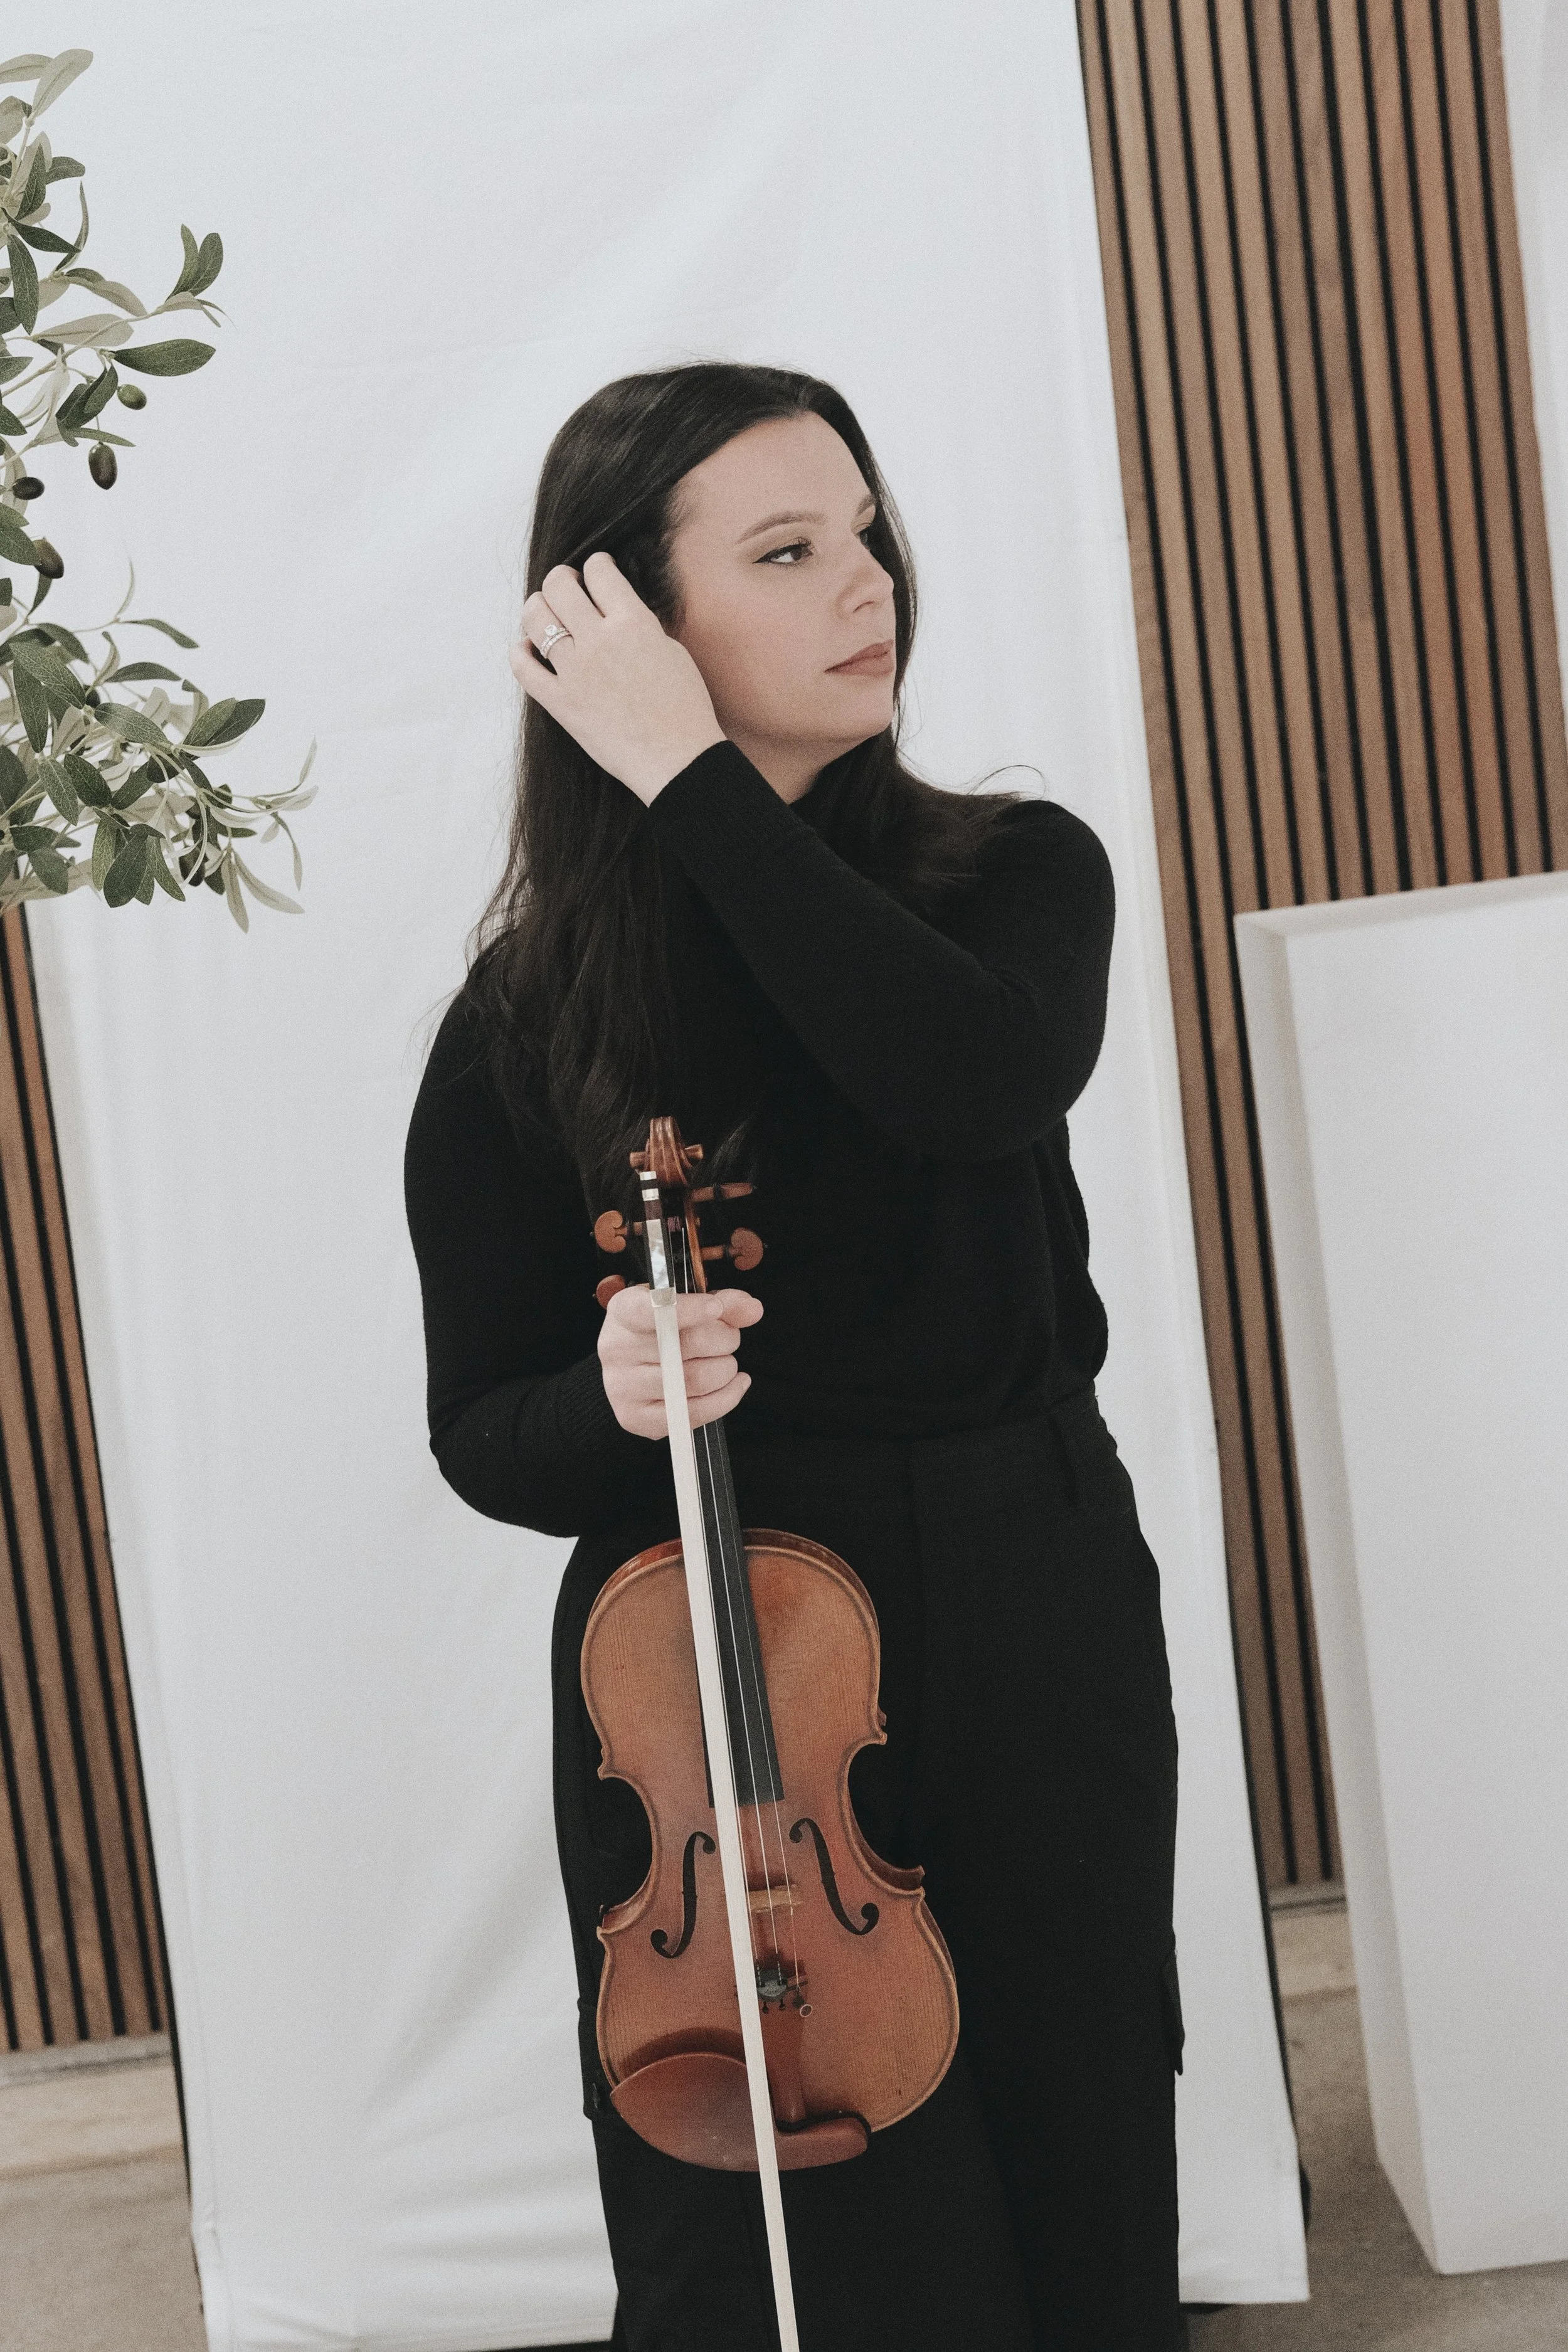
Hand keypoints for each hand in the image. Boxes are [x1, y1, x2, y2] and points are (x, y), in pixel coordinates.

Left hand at [511, 551, 726, 805]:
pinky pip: (523, 668)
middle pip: (559, 586)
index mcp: (633, 623)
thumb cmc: (684, 709)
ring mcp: (575, 672)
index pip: (600, 572)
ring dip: (537, 608)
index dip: (597, 565)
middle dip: (561, 579)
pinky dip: (519, 651)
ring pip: (536, 619)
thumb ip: (639, 625)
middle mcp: (599, 641)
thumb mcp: (672, 651)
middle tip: (567, 586)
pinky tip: (526, 647)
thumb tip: (614, 611)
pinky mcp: (560, 703)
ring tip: (544, 612)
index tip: (597, 572)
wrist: (679, 760)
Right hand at [598, 1282, 761, 1439]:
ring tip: (727, 1363)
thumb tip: (751, 1310)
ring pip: (694, 1381)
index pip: (653, 1309)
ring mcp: (622, 1387)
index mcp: (623, 1311)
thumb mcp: (688, 1303)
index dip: (689, 1309)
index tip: (716, 1308)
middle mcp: (616, 1349)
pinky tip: (735, 1385)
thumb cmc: (663, 1329)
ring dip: (726, 1370)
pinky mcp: (635, 1418)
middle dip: (724, 1339)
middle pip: (686, 1345)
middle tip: (731, 1337)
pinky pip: (691, 1414)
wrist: (633, 1365)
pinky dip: (725, 1399)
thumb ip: (722, 1302)